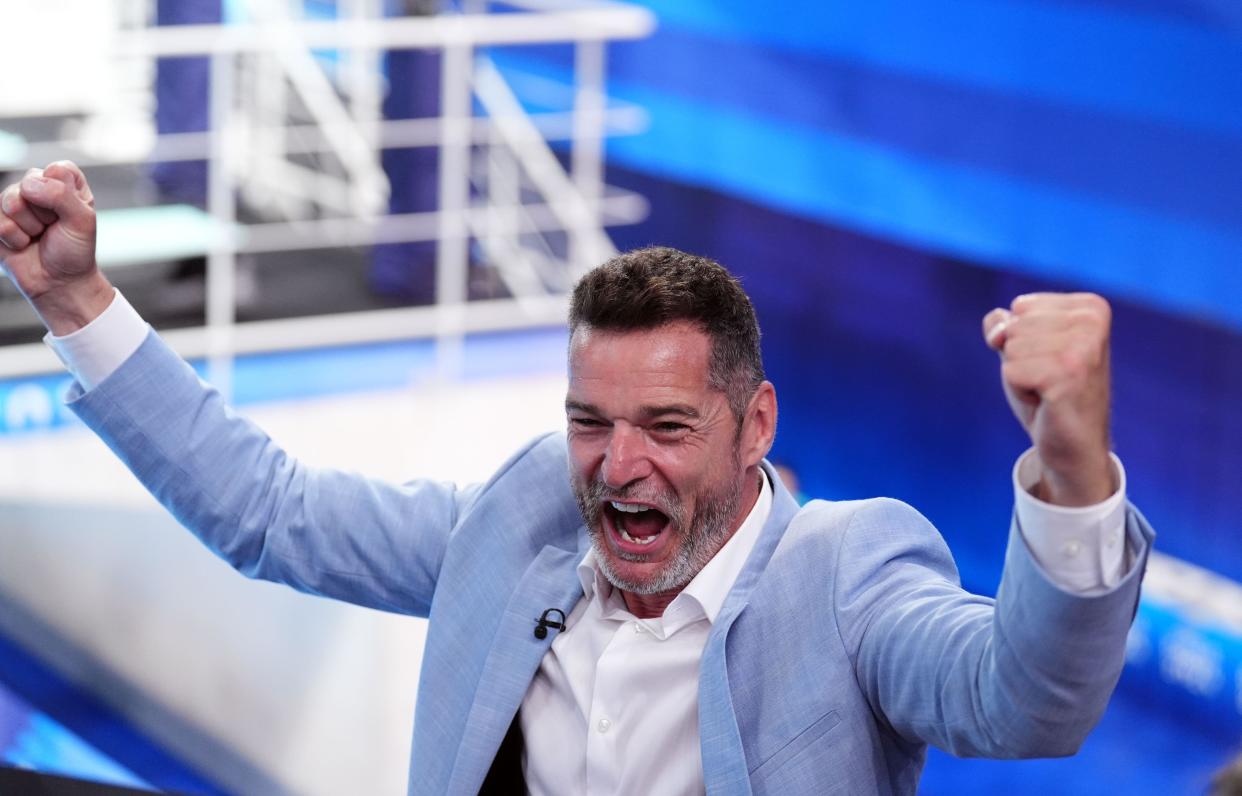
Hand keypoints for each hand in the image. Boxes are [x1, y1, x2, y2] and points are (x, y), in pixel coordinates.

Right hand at [0, 161, 112, 334]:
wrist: (58, 283)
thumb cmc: (74, 251)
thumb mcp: (82, 221)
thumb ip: (61, 196)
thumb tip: (27, 186)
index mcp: (65, 181)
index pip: (57, 169)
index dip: (63, 195)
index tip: (71, 215)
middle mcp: (38, 187)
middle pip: (29, 183)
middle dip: (45, 213)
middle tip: (52, 228)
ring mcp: (14, 202)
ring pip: (11, 201)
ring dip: (28, 227)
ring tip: (37, 236)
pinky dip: (14, 239)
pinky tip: (23, 244)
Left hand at [983, 293, 1113, 506]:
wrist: (1073, 444)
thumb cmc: (1048, 391)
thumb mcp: (1025, 348)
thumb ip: (1004, 324)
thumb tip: (997, 332)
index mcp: (1090, 307)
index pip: (1020, 307)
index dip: (1023, 339)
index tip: (1050, 361)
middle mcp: (1092, 321)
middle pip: (1013, 326)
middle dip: (1019, 357)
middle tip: (1048, 379)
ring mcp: (1082, 348)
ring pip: (1010, 348)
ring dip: (1019, 374)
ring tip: (1047, 389)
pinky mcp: (1068, 374)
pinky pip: (1011, 371)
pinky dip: (1019, 390)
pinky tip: (1045, 401)